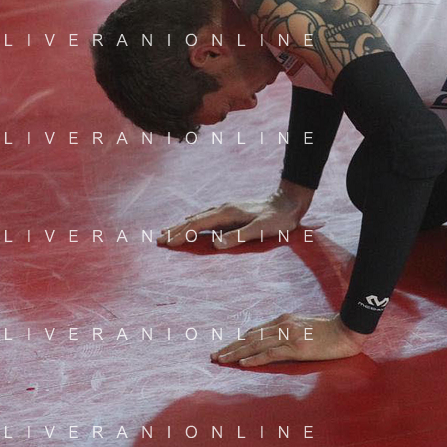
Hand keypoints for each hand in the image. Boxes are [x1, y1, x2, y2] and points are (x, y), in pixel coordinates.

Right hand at [158, 183, 311, 248]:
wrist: (288, 202)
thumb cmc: (277, 219)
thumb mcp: (260, 230)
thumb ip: (238, 237)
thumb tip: (216, 244)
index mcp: (227, 213)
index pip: (199, 225)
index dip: (182, 234)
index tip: (167, 243)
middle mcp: (224, 208)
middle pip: (194, 220)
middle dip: (176, 230)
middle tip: (158, 240)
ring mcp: (227, 208)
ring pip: (199, 217)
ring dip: (182, 225)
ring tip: (168, 231)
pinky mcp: (232, 210)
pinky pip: (206, 216)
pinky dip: (194, 221)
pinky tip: (191, 221)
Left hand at [213, 313, 366, 366]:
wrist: (347, 330)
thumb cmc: (329, 330)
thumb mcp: (304, 326)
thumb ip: (288, 331)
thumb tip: (273, 340)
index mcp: (284, 320)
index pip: (254, 331)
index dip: (238, 340)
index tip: (224, 348)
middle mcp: (283, 325)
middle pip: (250, 337)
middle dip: (230, 347)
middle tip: (214, 356)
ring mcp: (289, 335)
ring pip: (256, 345)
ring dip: (236, 353)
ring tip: (221, 360)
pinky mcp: (296, 347)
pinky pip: (271, 353)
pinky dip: (255, 359)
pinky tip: (243, 364)